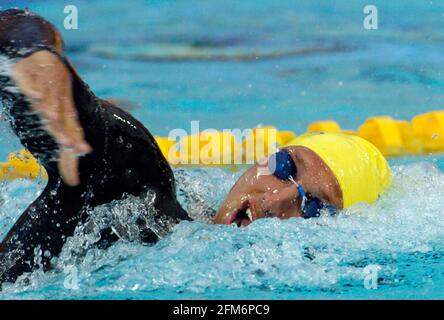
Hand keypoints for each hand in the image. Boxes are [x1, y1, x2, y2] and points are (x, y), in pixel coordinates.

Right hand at [11, 50, 91, 185]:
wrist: (40, 52)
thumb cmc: (52, 90)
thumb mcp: (60, 115)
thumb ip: (65, 145)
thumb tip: (73, 180)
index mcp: (66, 108)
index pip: (73, 127)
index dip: (77, 139)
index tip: (83, 152)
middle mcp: (58, 96)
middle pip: (62, 116)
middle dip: (65, 130)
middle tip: (69, 143)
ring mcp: (45, 83)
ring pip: (47, 97)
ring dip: (51, 108)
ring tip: (53, 118)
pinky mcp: (28, 71)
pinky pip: (29, 80)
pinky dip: (32, 87)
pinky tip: (36, 95)